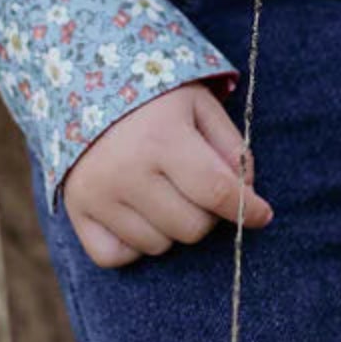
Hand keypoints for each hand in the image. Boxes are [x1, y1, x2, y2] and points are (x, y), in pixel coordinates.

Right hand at [61, 82, 273, 269]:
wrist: (83, 84)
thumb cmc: (153, 98)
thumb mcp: (199, 105)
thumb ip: (230, 146)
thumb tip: (247, 193)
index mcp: (162, 138)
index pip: (215, 190)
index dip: (247, 208)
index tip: (264, 215)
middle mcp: (126, 171)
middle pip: (192, 228)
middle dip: (206, 212)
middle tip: (196, 186)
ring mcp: (97, 194)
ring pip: (158, 246)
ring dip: (170, 227)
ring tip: (161, 190)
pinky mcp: (76, 210)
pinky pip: (116, 257)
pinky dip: (133, 245)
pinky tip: (137, 214)